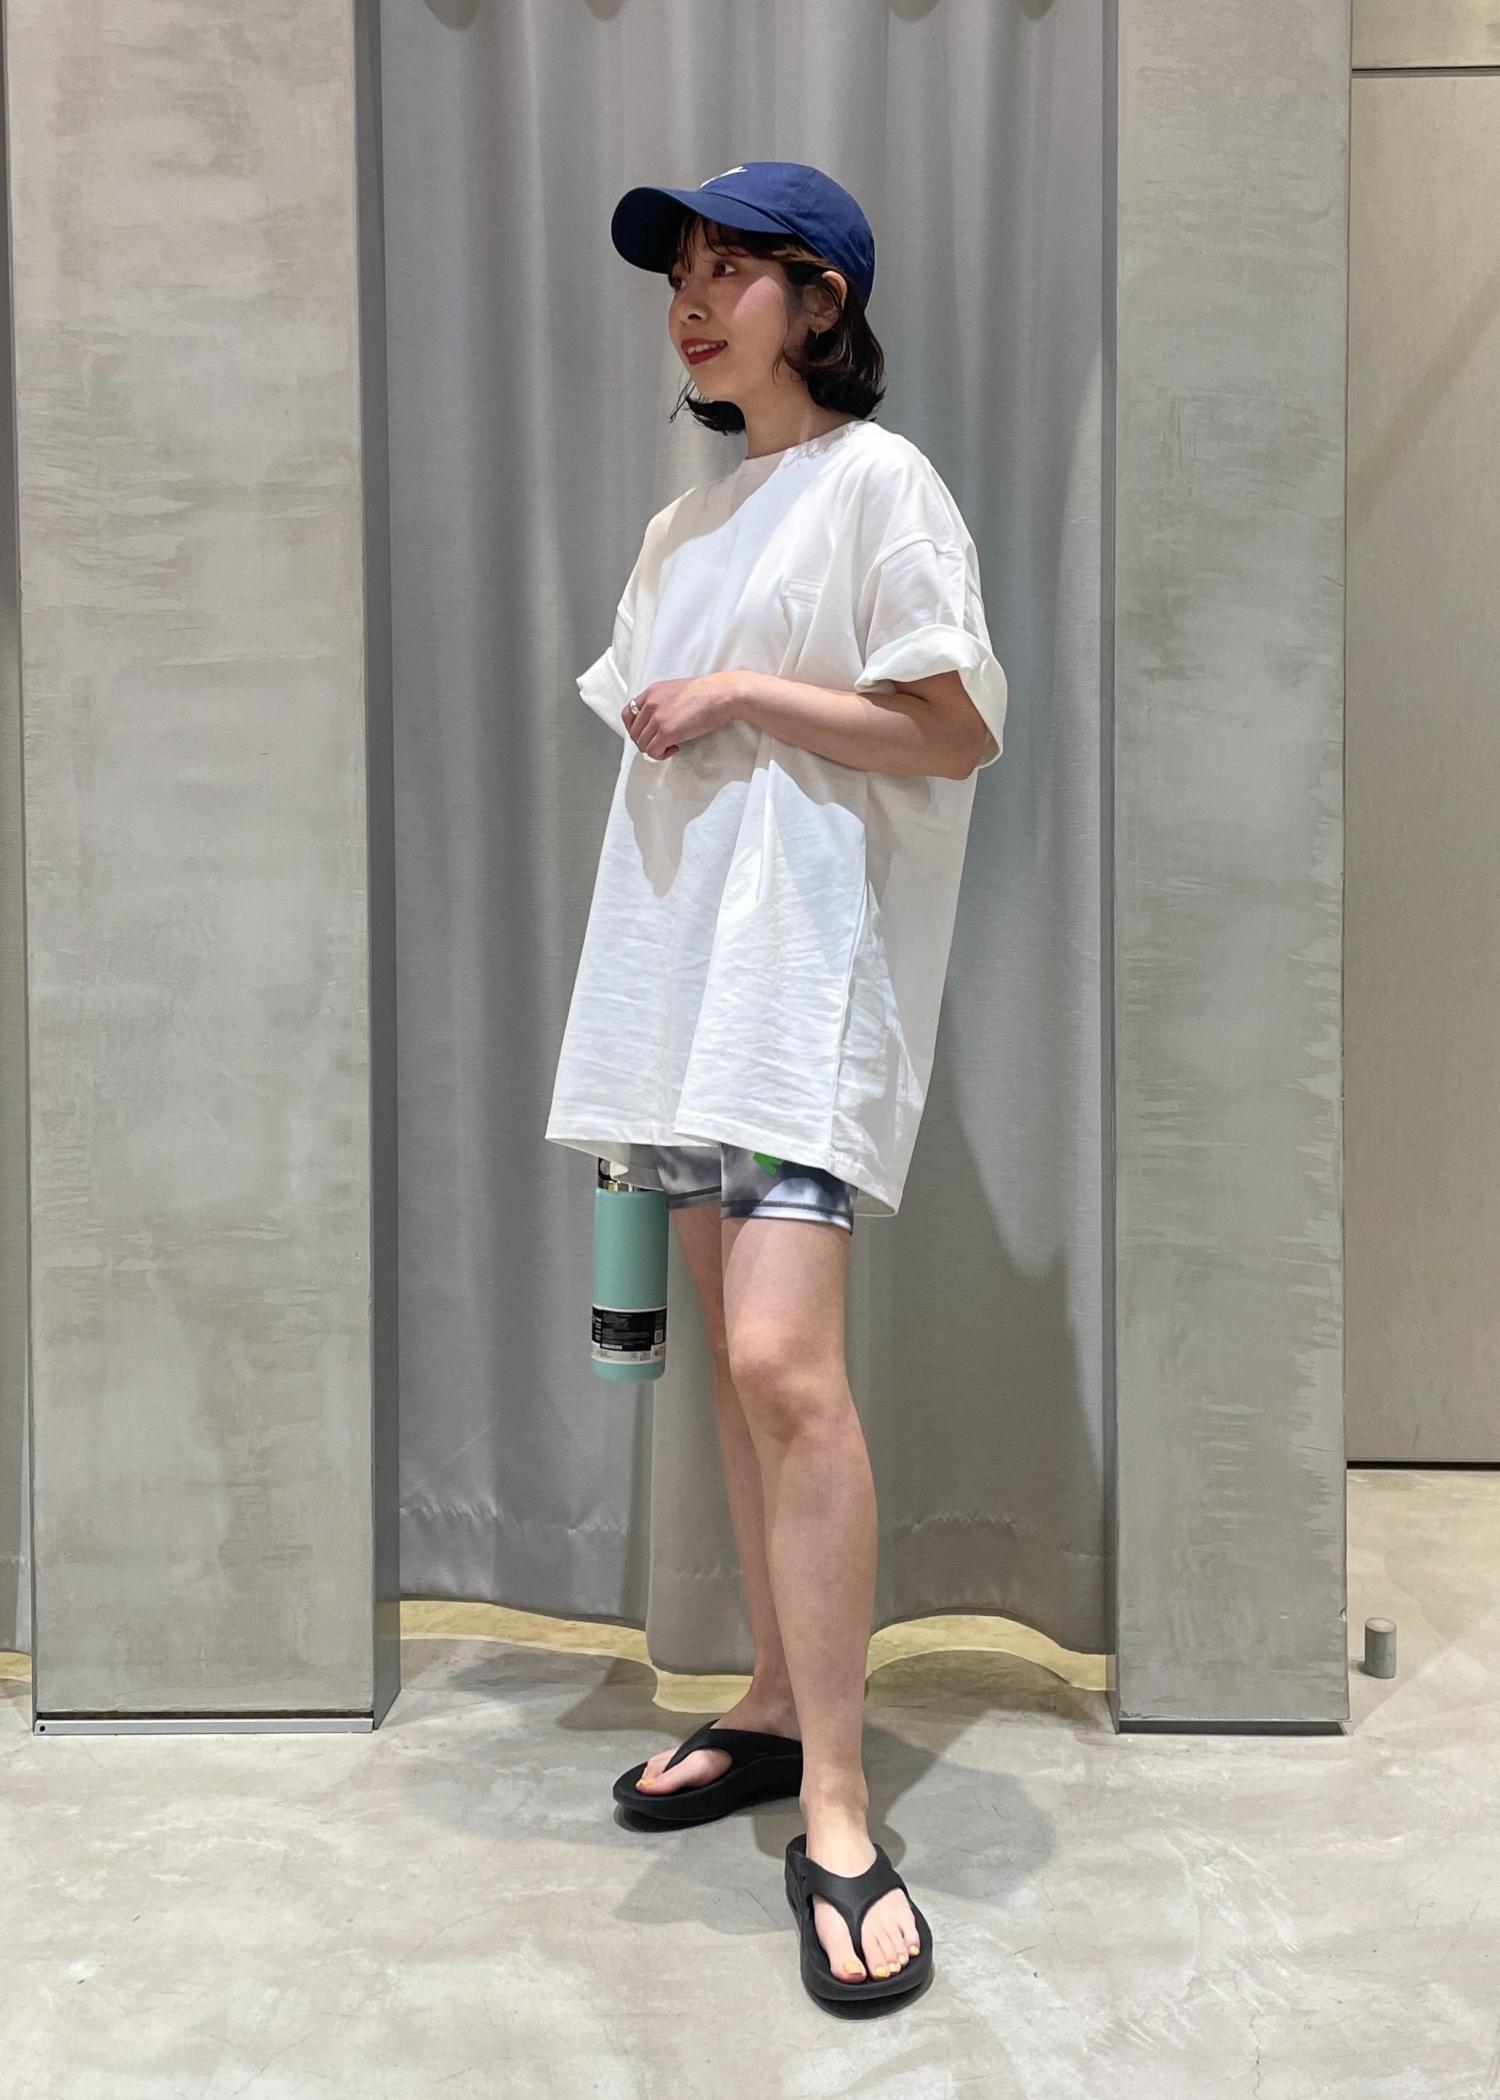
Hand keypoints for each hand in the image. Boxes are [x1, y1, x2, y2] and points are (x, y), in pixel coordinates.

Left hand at [621, 670, 739, 760]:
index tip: (649, 734)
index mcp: (652, 691)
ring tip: (671, 746)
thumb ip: (663, 702)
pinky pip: (653, 752)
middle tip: (662, 743)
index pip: (628, 714)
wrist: (723, 694)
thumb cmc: (709, 692)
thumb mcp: (678, 690)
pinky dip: (661, 755)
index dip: (636, 728)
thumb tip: (660, 721)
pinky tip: (675, 748)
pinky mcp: (667, 732)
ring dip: (655, 749)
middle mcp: (650, 703)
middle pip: (634, 732)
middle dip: (647, 741)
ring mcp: (658, 718)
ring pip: (642, 744)